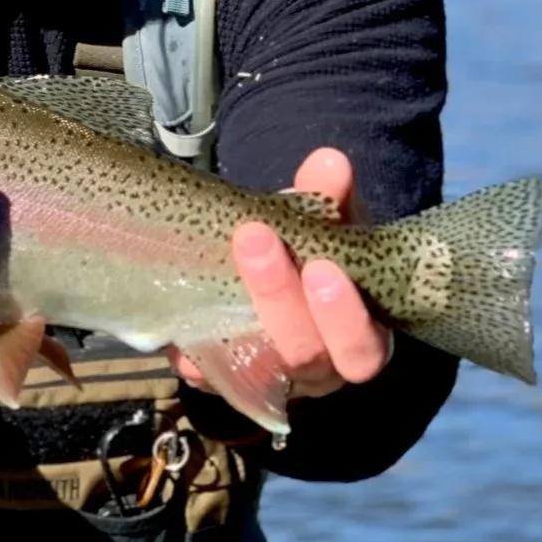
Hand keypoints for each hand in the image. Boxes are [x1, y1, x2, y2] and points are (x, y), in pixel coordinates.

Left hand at [172, 147, 391, 402]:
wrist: (277, 271)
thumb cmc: (314, 253)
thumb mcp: (327, 226)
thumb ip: (330, 198)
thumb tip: (329, 162)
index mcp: (359, 339)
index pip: (362, 347)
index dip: (343, 315)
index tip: (320, 265)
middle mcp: (319, 370)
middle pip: (305, 355)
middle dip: (279, 297)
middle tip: (254, 238)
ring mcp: (272, 379)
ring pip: (257, 368)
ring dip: (234, 319)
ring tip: (209, 265)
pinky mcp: (227, 378)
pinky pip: (207, 377)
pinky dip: (193, 357)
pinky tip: (179, 334)